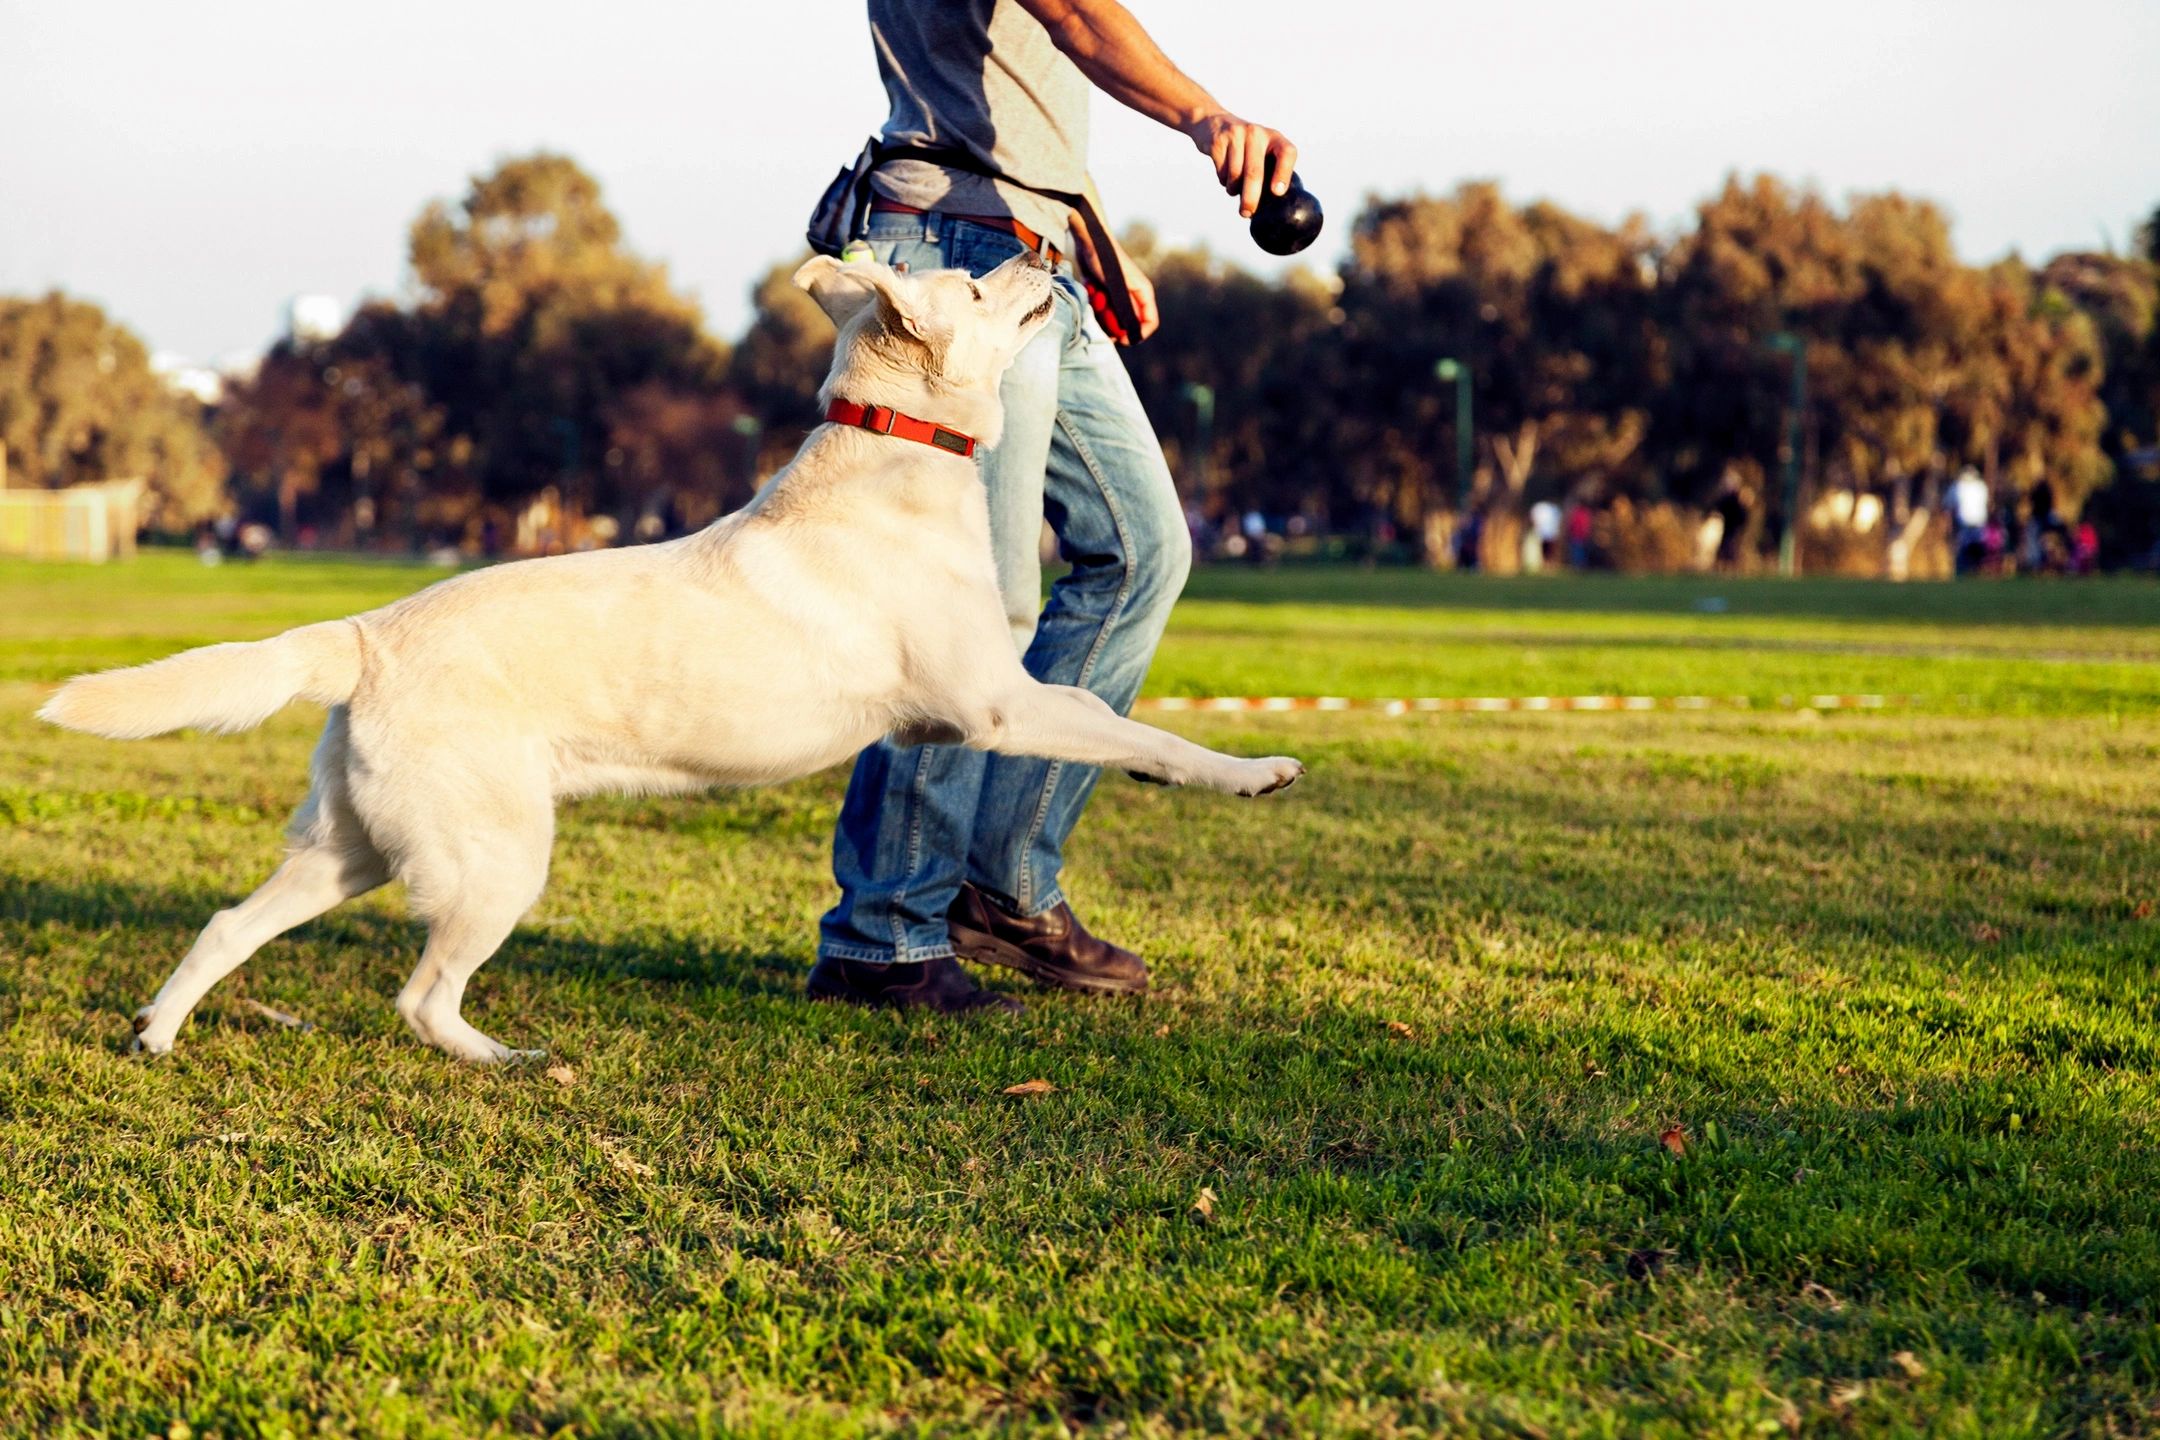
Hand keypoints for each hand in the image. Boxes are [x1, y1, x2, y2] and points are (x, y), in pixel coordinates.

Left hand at [1072, 228, 1160, 343]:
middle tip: (1101, 319)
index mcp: (1144, 294)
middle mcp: (1134, 296)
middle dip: (1114, 326)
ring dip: (1102, 314)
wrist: (1090, 241)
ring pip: (1114, 319)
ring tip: (1095, 297)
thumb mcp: (1117, 286)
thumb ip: (1127, 309)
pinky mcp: (1107, 293)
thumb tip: (1131, 331)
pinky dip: (1096, 306)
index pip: (1150, 323)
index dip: (1137, 335)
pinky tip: (1091, 291)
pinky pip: (1103, 310)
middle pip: (1129, 324)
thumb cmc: (1105, 260)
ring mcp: (1120, 295)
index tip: (1120, 339)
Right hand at [1184, 113, 1297, 217]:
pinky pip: (1221, 172)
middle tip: (1247, 213)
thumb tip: (1271, 202)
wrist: (1212, 121)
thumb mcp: (1261, 148)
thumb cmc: (1244, 145)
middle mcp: (1257, 133)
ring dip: (1233, 189)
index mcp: (1274, 137)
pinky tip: (1225, 175)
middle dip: (1251, 197)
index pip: (1286, 152)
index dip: (1283, 173)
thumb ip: (1268, 168)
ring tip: (1233, 188)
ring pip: (1235, 175)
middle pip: (1254, 172)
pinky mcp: (1218, 141)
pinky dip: (1223, 181)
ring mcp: (1236, 135)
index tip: (1277, 192)